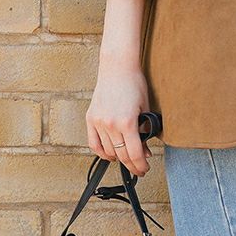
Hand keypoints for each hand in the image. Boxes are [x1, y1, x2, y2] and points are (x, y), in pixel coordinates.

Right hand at [86, 61, 152, 176]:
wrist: (117, 67)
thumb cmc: (134, 83)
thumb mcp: (145, 107)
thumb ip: (145, 130)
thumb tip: (144, 150)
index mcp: (127, 121)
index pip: (134, 153)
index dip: (140, 165)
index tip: (144, 169)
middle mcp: (111, 124)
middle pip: (121, 155)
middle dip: (132, 165)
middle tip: (139, 168)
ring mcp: (99, 122)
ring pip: (108, 151)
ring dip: (119, 158)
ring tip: (127, 158)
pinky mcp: (91, 118)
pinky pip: (94, 144)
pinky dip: (102, 152)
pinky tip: (110, 154)